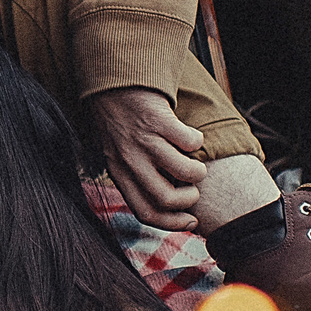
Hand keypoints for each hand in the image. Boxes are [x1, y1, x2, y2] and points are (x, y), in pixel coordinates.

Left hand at [86, 86, 205, 229]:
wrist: (112, 86)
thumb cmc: (120, 125)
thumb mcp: (118, 157)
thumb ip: (136, 180)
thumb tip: (170, 207)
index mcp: (119, 174)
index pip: (144, 212)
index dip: (171, 224)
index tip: (190, 222)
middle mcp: (130, 160)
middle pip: (165, 198)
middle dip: (188, 200)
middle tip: (193, 190)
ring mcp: (144, 140)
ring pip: (183, 171)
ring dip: (197, 172)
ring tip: (195, 165)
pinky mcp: (159, 120)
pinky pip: (189, 141)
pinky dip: (197, 142)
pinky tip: (190, 138)